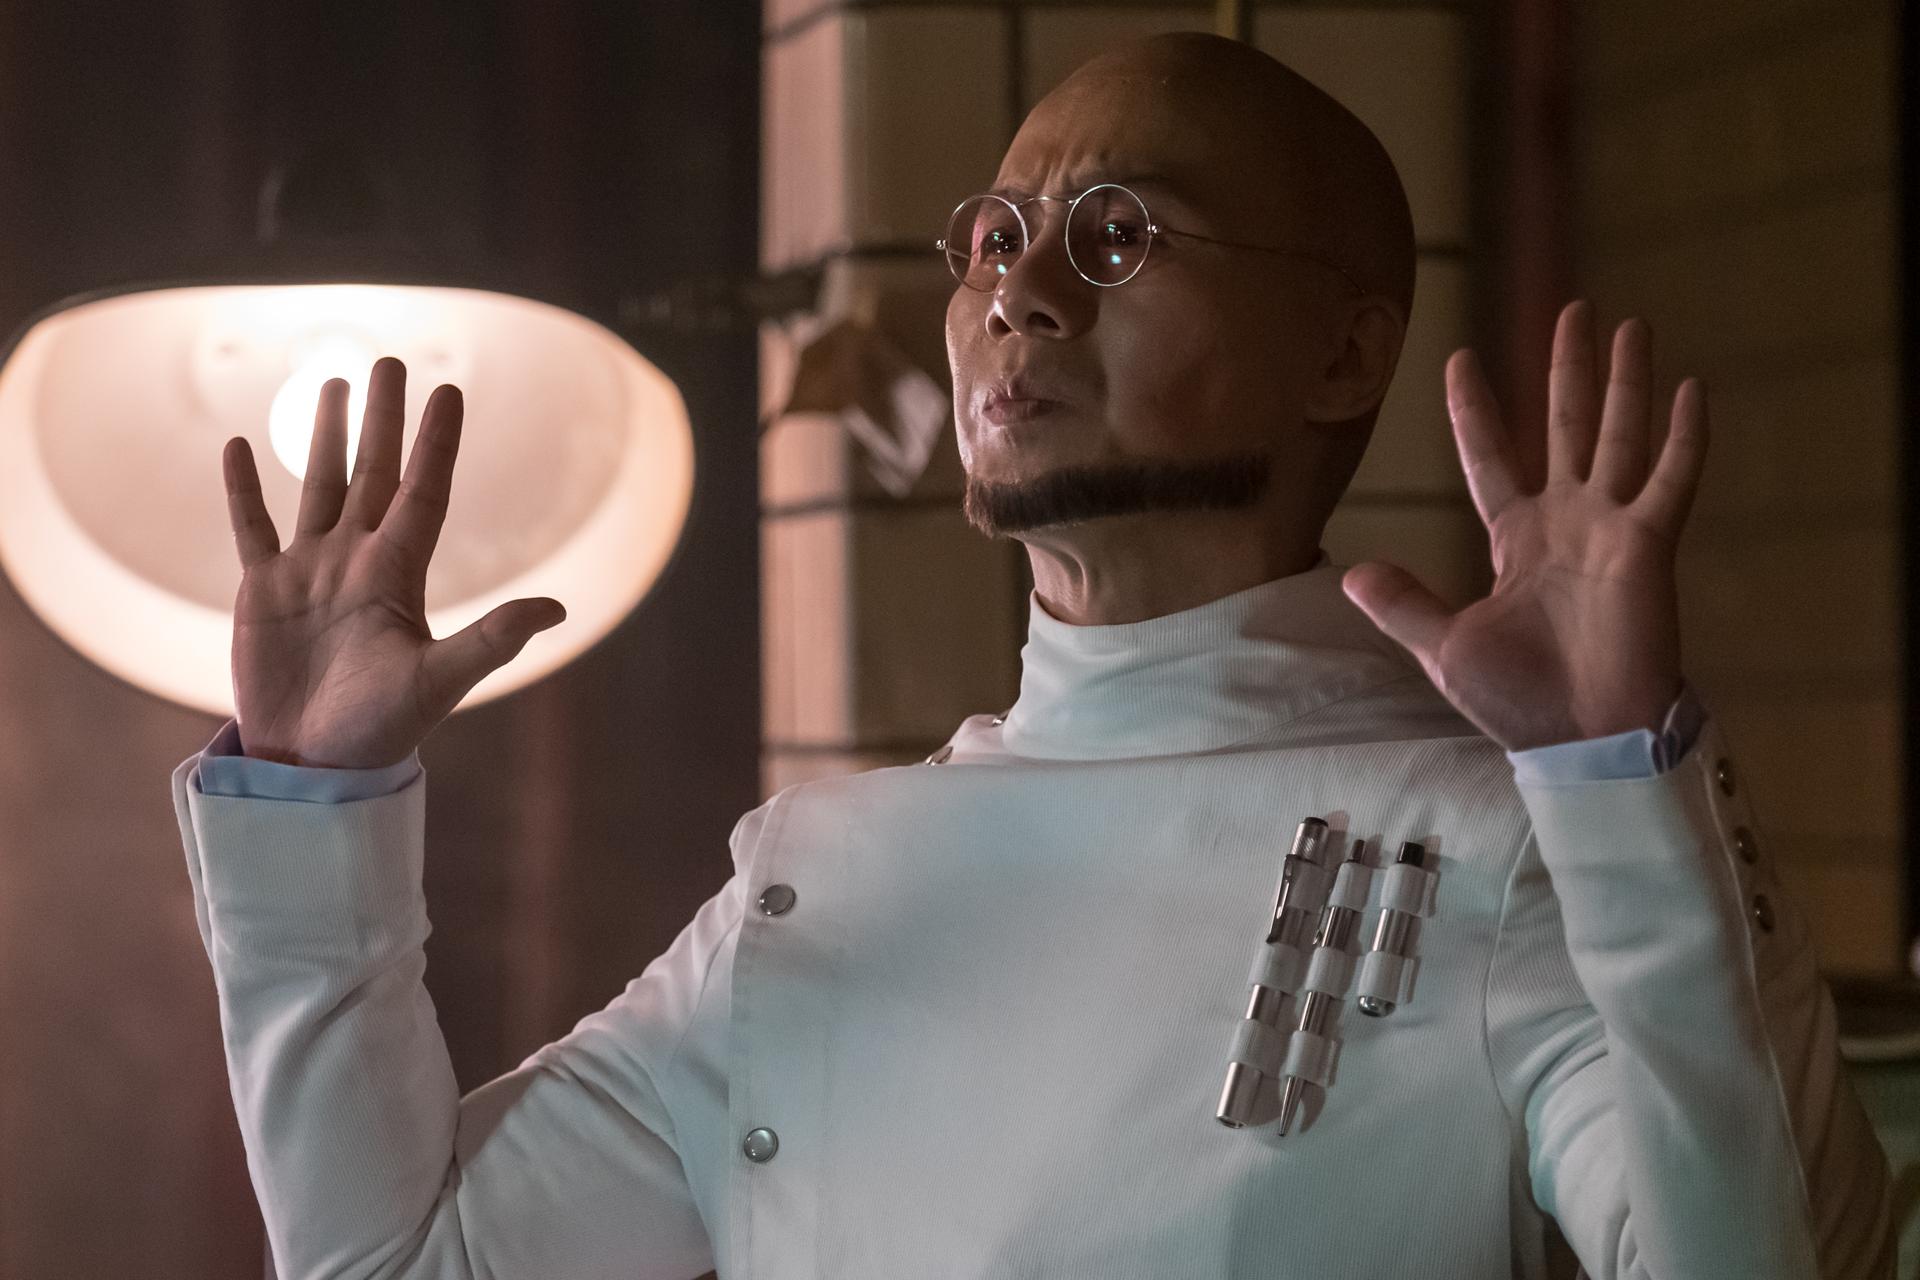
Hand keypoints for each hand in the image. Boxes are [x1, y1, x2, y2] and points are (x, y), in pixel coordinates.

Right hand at [222, 357, 566, 768]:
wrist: (313, 766)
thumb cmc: (380, 730)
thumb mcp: (440, 680)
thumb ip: (493, 640)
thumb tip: (557, 609)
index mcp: (400, 575)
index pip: (423, 492)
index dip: (436, 444)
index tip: (449, 392)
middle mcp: (357, 562)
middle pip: (375, 474)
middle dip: (384, 420)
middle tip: (393, 362)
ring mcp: (309, 573)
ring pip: (320, 486)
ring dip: (326, 436)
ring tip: (334, 384)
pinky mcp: (262, 591)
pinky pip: (253, 527)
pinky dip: (244, 490)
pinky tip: (239, 445)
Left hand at [1339, 299, 1707, 752]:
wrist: (1578, 737)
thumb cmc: (1517, 698)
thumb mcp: (1444, 647)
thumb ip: (1402, 604)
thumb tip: (1350, 574)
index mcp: (1514, 540)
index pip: (1490, 458)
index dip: (1476, 411)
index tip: (1459, 360)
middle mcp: (1564, 521)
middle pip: (1565, 425)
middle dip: (1566, 369)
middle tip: (1571, 308)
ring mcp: (1610, 528)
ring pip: (1618, 435)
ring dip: (1625, 381)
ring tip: (1630, 324)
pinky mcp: (1648, 545)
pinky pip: (1671, 480)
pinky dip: (1684, 436)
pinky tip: (1694, 387)